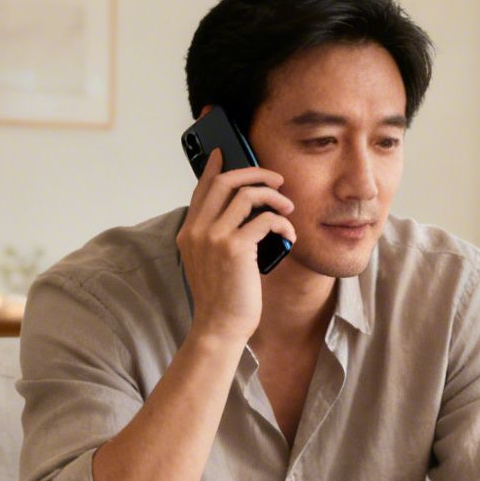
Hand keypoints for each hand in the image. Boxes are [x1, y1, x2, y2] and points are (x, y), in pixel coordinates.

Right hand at [174, 148, 296, 346]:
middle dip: (254, 173)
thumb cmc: (222, 298)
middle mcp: (198, 230)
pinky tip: (290, 234)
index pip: (201, 189)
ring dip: (274, 197)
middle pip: (224, 182)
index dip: (214, 167)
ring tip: (288, 208)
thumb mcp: (211, 262)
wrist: (219, 327)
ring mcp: (214, 237)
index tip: (225, 153)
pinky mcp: (235, 248)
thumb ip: (217, 237)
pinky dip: (283, 223)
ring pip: (247, 195)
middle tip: (276, 179)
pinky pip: (266, 219)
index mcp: (189, 232)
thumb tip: (245, 213)